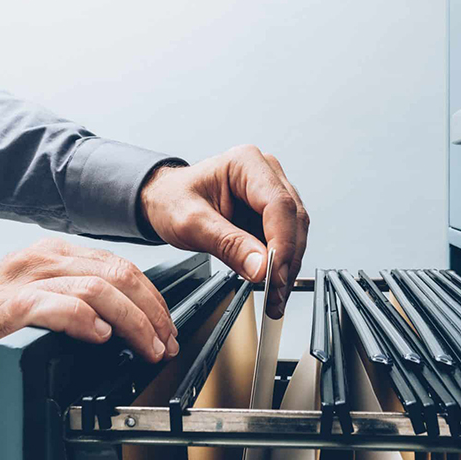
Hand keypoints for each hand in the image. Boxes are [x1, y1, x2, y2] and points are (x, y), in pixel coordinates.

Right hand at [0, 239, 177, 404]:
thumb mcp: (40, 301)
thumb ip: (79, 300)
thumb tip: (129, 321)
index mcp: (55, 256)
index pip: (122, 267)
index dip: (153, 299)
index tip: (166, 327)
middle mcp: (42, 260)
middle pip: (119, 275)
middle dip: (152, 312)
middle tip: (164, 342)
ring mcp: (24, 282)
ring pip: (98, 289)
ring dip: (132, 322)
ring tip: (145, 347)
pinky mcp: (6, 310)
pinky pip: (58, 306)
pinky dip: (87, 321)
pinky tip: (101, 338)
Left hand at [140, 145, 309, 318]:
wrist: (165, 201)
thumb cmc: (173, 200)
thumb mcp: (191, 223)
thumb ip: (228, 244)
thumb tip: (261, 267)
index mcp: (246, 164)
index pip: (278, 205)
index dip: (282, 242)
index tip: (274, 274)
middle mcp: (267, 174)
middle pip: (293, 220)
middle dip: (287, 260)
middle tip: (275, 292)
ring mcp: (273, 193)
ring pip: (295, 233)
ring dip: (288, 267)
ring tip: (274, 295)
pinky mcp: (273, 214)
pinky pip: (287, 241)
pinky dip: (282, 266)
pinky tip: (273, 284)